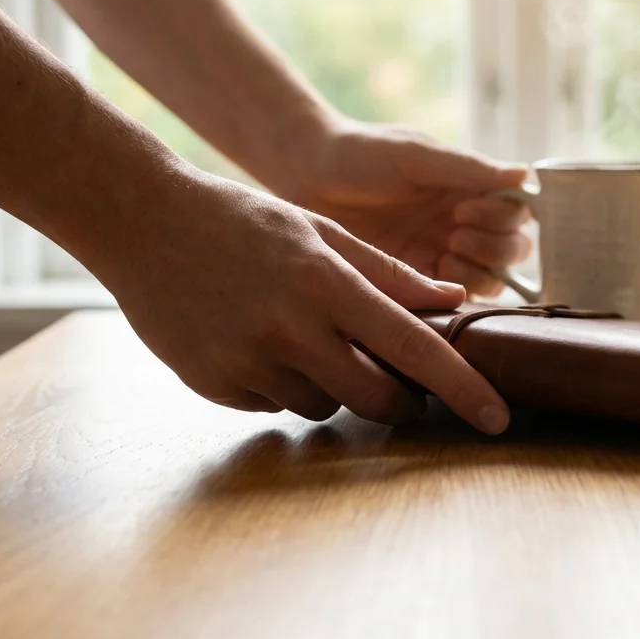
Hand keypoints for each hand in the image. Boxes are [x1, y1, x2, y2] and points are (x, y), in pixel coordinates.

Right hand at [93, 168, 511, 433]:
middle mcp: (291, 329)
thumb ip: (389, 272)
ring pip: (324, 406)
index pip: (414, 347)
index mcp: (327, 283)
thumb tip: (453, 301)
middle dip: (400, 400)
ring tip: (301, 336)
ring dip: (332, 386)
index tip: (497, 417)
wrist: (142, 222)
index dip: (463, 387)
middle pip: (377, 398)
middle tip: (398, 382)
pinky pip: (274, 406)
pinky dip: (282, 384)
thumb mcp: (320, 231)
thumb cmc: (241, 220)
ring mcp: (249, 362)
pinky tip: (257, 340)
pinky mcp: (215, 385)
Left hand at [259, 117, 531, 297]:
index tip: (464, 210)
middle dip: (494, 248)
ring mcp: (440, 255)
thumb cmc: (360, 153)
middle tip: (454, 235)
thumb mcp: (415, 155)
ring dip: (478, 275)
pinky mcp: (413, 281)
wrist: (304, 175)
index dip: (502, 218)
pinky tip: (430, 285)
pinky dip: (452, 299)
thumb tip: (526, 175)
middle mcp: (462, 224)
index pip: (516, 213)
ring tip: (444, 256)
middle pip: (512, 251)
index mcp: (469, 188)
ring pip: (488, 280)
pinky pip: (449, 302)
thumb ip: (468, 168)